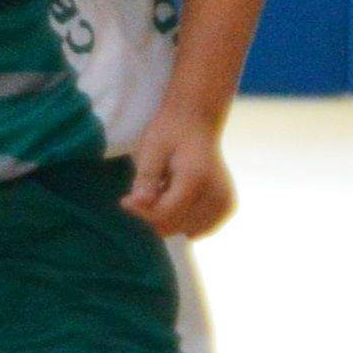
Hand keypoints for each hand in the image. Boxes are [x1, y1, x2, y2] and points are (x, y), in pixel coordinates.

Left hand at [120, 103, 234, 236]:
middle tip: (149, 189)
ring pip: (183, 230)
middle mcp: (217, 196)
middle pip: (174, 225)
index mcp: (197, 179)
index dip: (141, 211)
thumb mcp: (151, 148)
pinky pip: (196, 228)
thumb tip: (137, 204)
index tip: (125, 200)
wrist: (198, 122)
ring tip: (167, 188)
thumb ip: (146, 177)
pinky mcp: (226, 209)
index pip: (164, 214)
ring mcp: (225, 205)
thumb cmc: (171, 132)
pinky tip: (178, 197)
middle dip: (154, 213)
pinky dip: (182, 218)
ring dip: (168, 216)